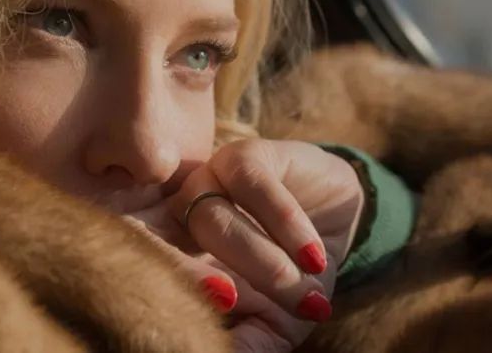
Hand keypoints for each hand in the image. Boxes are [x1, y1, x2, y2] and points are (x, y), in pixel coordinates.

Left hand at [126, 139, 364, 350]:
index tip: (216, 310)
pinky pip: (254, 188)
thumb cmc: (296, 279)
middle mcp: (180, 218)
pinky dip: (286, 224)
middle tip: (234, 301)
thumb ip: (247, 345)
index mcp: (177, 258)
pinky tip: (313, 254)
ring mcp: (208, 182)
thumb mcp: (275, 323)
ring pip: (214, 221)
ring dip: (263, 261)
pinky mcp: (245, 156)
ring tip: (305, 282)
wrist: (341, 222)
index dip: (172, 294)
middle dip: (199, 280)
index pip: (150, 277)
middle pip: (168, 248)